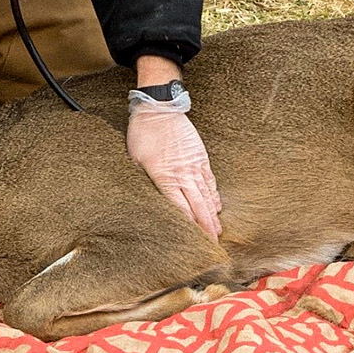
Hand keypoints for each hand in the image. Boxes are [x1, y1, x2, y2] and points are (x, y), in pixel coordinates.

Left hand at [127, 101, 221, 239]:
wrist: (159, 108)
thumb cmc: (143, 134)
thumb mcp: (136, 161)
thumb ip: (146, 181)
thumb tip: (149, 199)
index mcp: (165, 178)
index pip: (180, 208)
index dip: (188, 227)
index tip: (193, 242)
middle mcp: (183, 174)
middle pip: (198, 206)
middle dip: (205, 227)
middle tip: (212, 245)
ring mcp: (195, 165)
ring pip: (207, 195)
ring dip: (212, 215)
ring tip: (217, 231)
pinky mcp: (201, 156)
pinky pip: (210, 180)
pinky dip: (214, 195)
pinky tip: (216, 206)